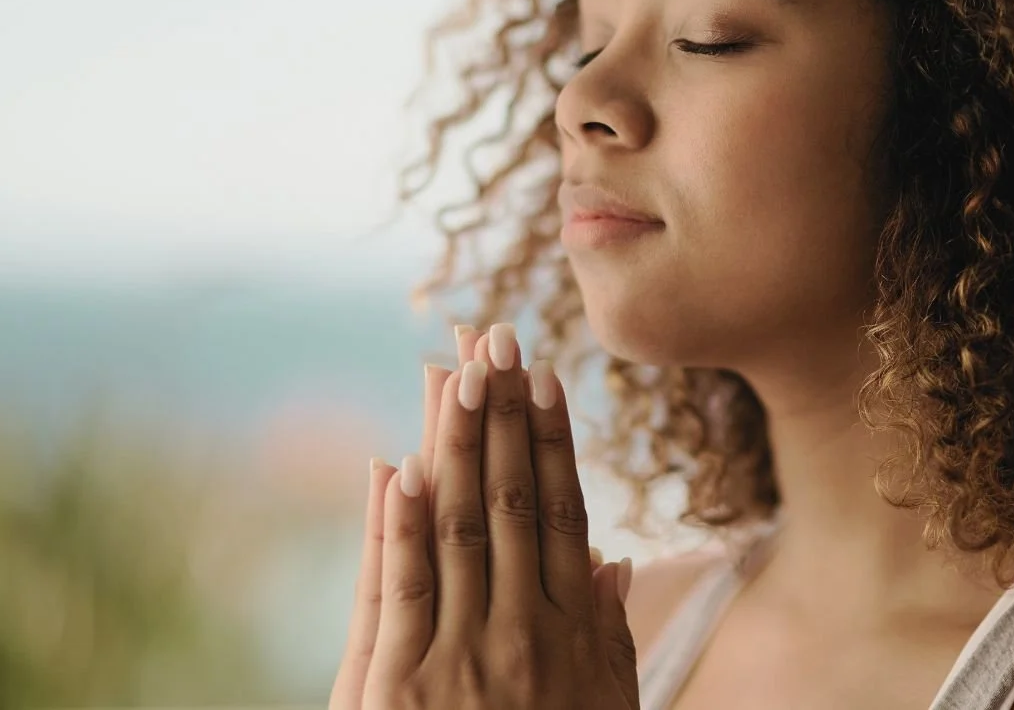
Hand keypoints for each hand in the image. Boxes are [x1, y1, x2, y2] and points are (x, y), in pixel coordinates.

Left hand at [330, 326, 626, 709]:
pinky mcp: (398, 690)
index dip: (555, 441)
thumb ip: (610, 635)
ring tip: (454, 371)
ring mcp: (462, 660)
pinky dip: (398, 526)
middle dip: (503, 415)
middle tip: (496, 338)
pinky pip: (400, 592)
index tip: (545, 377)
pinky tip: (399, 468)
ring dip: (456, 443)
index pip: (565, 515)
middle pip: (514, 503)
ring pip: (461, 528)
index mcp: (575, 636)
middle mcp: (524, 635)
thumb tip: (615, 560)